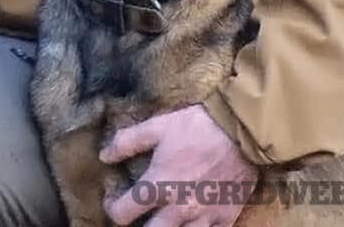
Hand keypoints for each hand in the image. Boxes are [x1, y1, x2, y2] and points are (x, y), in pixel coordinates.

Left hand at [100, 105, 256, 225]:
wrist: (240, 132)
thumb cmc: (196, 127)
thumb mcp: (157, 126)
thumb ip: (127, 142)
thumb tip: (104, 156)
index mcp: (158, 185)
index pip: (123, 213)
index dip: (112, 209)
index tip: (113, 202)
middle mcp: (178, 209)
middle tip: (137, 217)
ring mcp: (203, 218)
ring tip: (163, 221)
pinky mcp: (226, 220)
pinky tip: (192, 224)